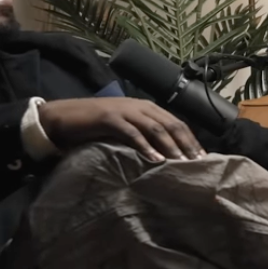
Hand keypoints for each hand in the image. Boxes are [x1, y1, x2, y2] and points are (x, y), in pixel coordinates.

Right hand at [39, 98, 205, 161]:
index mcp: (147, 108)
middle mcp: (140, 106)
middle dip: (186, 143)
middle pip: (171, 124)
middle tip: (198, 162)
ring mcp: (125, 111)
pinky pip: (132, 133)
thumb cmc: (96, 126)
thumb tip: (166, 155)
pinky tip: (155, 159)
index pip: (176, 123)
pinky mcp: (109, 118)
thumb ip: (144, 135)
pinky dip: (145, 146)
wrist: (64, 117)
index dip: (191, 139)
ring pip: (155, 128)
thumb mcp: (126, 128)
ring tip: (181, 162)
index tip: (203, 157)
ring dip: (170, 146)